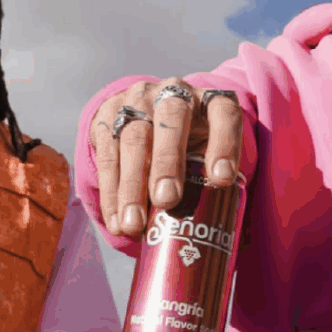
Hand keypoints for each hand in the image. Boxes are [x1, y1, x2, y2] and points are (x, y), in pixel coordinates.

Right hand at [90, 78, 242, 237]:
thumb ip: (217, 181)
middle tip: (167, 199)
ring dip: (132, 185)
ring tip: (134, 225)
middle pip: (172, 119)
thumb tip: (224, 239)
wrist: (148, 111)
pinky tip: (116, 221)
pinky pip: (107, 154)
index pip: (224, 114)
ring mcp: (138, 100)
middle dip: (168, 161)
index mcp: (210, 101)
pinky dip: (111, 192)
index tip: (221, 179)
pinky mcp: (108, 115)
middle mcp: (174, 93)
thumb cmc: (191, 145)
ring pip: (134, 138)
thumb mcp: (210, 151)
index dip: (224, 144)